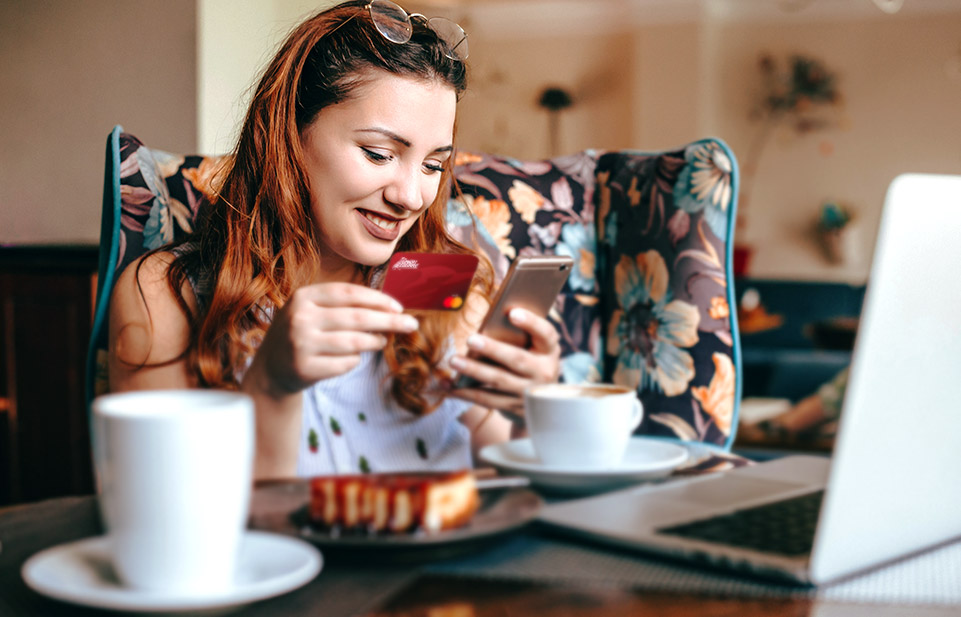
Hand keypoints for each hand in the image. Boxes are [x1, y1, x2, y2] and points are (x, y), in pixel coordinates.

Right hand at [246, 282, 418, 397]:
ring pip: (354, 342)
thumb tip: (390, 309)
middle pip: (357, 318)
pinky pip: (345, 364)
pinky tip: (353, 357)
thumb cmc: (303, 334)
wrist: (271, 369)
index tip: (399, 307)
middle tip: (411, 324)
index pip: (349, 293)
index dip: (378, 300)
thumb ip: (344, 306)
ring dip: (375, 342)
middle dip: (389, 321)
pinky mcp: (305, 368)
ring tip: (382, 341)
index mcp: (303, 297)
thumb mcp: (313, 311)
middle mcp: (300, 318)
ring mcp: (301, 344)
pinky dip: (355, 360)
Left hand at [449, 308, 560, 415]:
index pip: (546, 333)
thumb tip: (492, 315)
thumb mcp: (536, 345)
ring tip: (454, 360)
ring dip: (474, 371)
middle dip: (493, 349)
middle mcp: (544, 372)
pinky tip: (448, 384)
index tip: (512, 312)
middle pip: (518, 360)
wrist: (543, 400)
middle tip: (470, 339)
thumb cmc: (533, 358)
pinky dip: (465, 392)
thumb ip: (521, 332)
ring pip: (499, 381)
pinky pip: (486, 399)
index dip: (531, 322)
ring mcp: (528, 392)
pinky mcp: (513, 407)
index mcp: (549, 350)